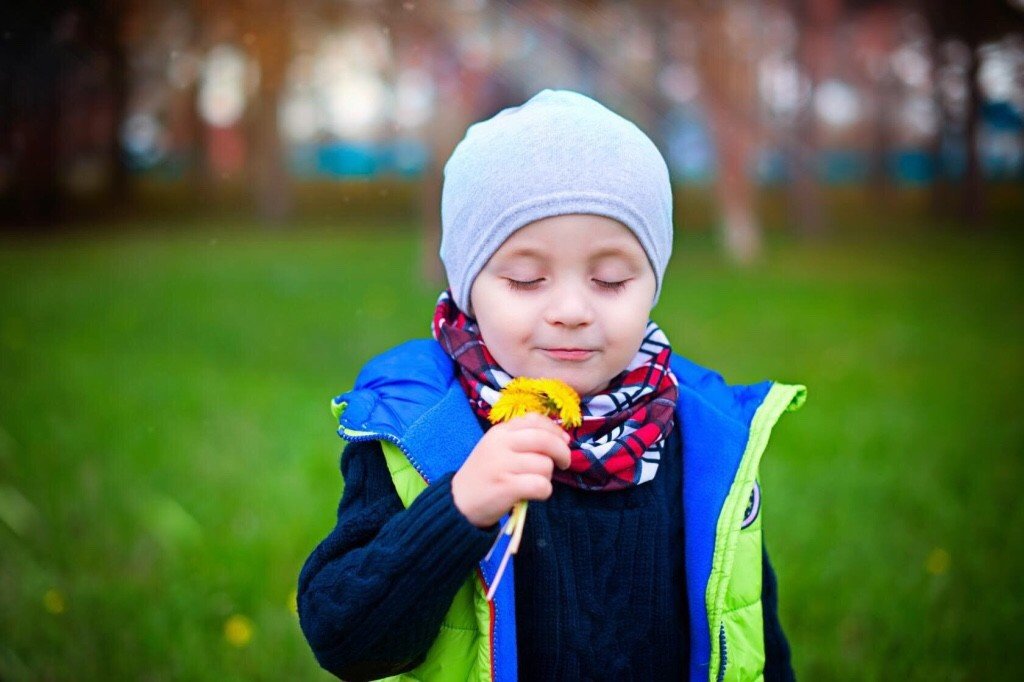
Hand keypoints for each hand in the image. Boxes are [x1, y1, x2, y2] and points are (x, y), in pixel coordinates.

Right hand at [451, 413, 571, 527]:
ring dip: (547, 477)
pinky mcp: (506, 486)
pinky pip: (541, 485)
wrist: (458, 501)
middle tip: (564, 463)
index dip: (555, 429)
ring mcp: (502, 464)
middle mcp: (500, 444)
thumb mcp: (497, 447)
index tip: (564, 441)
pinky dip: (544, 492)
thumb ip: (521, 438)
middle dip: (562, 452)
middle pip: (545, 440)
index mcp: (500, 431)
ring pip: (545, 465)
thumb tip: (560, 438)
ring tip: (534, 482)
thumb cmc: (484, 474)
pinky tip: (534, 495)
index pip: (534, 420)